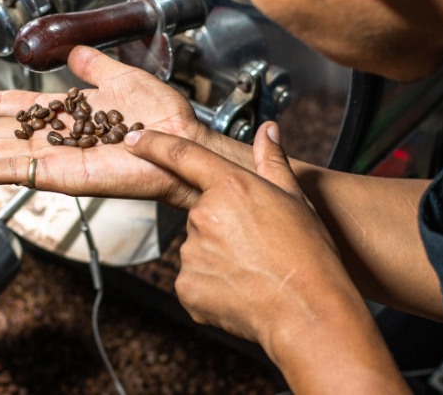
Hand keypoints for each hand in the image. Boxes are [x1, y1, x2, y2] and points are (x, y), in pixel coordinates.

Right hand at [0, 47, 213, 207]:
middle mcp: (52, 139)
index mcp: (61, 114)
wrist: (182, 138)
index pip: (5, 111)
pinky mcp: (65, 176)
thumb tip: (75, 52)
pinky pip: (19, 172)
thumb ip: (93, 66)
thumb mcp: (120, 77)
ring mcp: (55, 159)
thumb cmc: (162, 115)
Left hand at [124, 122, 408, 393]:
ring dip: (218, 256)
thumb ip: (273, 162)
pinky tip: (240, 289)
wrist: (306, 311)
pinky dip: (212, 284)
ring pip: (198, 248)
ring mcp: (191, 253)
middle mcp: (204, 216)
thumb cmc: (307, 256)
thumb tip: (269, 131)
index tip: (134, 138)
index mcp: (230, 188)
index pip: (182, 156)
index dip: (154, 144)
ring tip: (253, 270)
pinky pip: (193, 279)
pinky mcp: (186, 286)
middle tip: (256, 244)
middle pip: (201, 214)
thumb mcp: (296, 199)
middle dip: (222, 225)